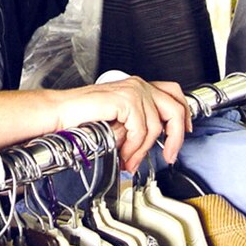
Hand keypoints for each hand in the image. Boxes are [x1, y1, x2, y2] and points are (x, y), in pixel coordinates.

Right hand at [56, 76, 190, 172]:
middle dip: (176, 137)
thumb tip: (155, 143)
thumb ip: (137, 124)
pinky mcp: (125, 100)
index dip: (184, 113)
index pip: (173, 93)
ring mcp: (132, 91)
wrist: (60, 113)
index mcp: (137, 86)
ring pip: (156, 126)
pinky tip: (124, 153)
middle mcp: (137, 85)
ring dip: (144, 150)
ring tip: (131, 161)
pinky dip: (134, 147)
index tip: (185, 131)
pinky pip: (141, 130)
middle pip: (175, 108)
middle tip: (170, 155)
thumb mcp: (118, 120)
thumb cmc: (81, 116)